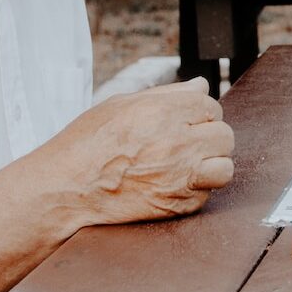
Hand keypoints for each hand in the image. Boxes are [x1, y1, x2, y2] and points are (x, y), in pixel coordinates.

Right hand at [44, 77, 234, 224]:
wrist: (66, 190)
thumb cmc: (86, 144)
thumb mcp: (121, 105)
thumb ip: (167, 95)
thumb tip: (200, 87)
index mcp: (164, 112)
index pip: (210, 105)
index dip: (198, 114)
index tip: (184, 122)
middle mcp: (178, 142)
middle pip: (224, 135)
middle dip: (209, 137)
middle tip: (186, 144)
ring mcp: (180, 176)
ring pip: (226, 166)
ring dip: (212, 165)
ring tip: (190, 166)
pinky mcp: (178, 204)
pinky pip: (208, 194)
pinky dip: (197, 190)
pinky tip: (174, 185)